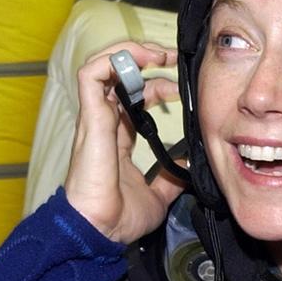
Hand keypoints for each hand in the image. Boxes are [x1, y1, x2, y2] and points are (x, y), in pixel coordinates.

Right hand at [64, 41, 184, 243]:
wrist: (100, 229)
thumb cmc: (119, 216)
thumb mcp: (159, 194)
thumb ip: (173, 176)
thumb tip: (192, 164)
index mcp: (117, 137)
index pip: (134, 97)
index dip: (157, 85)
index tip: (181, 87)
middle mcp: (104, 122)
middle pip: (119, 75)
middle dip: (146, 59)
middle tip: (174, 59)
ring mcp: (95, 118)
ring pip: (101, 66)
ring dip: (129, 51)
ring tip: (155, 52)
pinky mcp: (90, 118)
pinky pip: (90, 75)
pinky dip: (111, 59)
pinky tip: (138, 60)